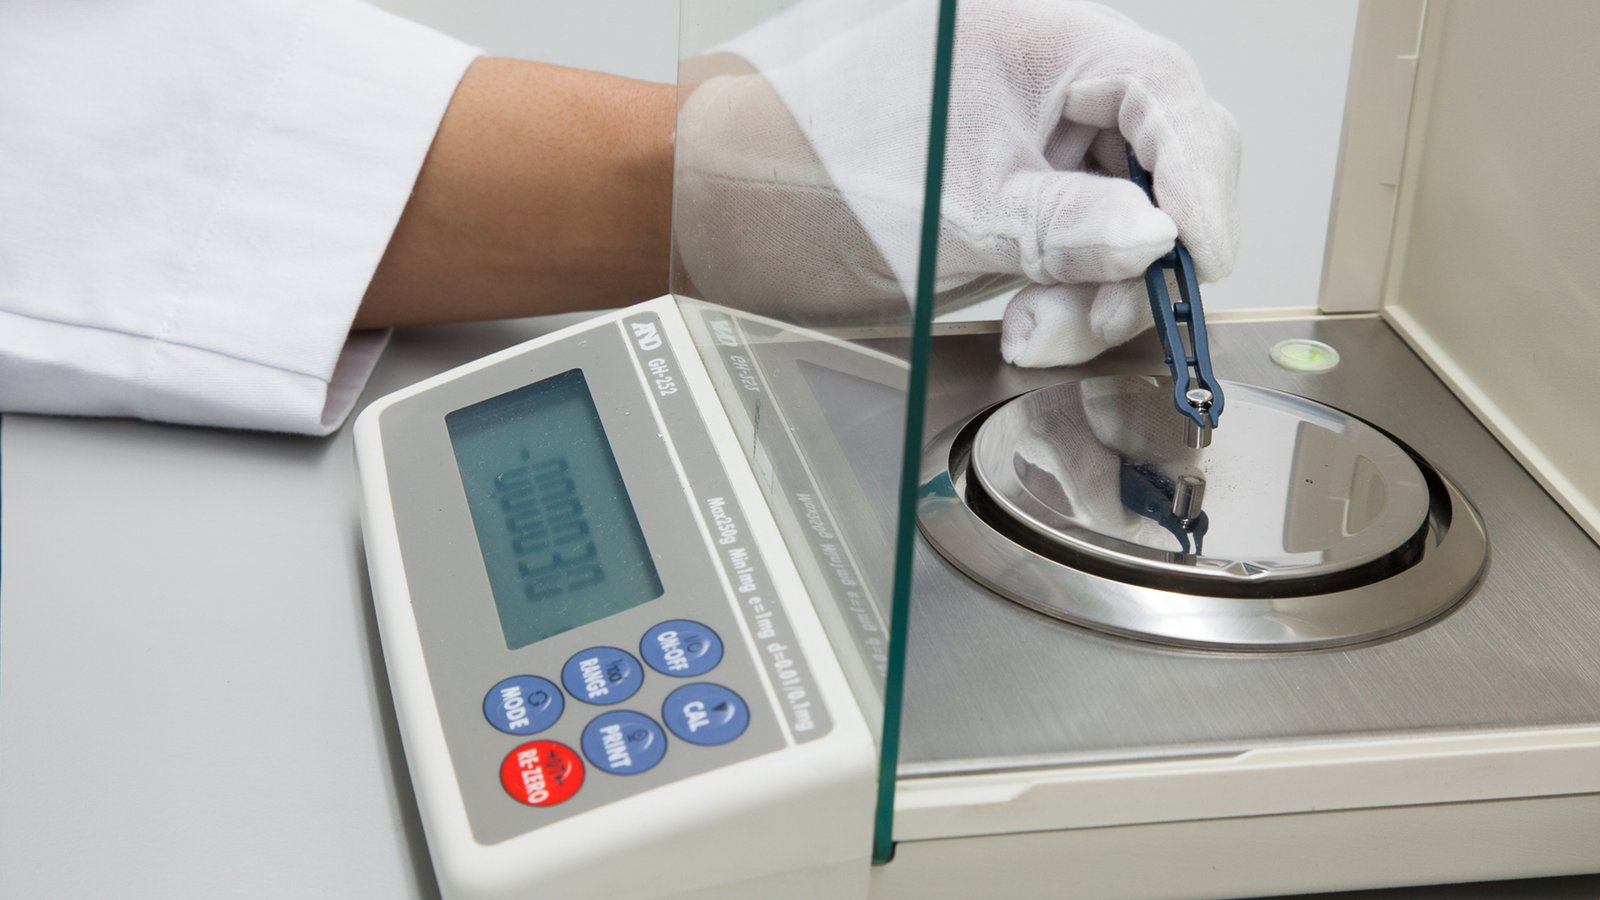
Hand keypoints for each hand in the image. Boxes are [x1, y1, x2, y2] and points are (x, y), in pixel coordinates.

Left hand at [674, 0, 1238, 364]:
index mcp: (1041, 47)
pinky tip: (1031, 328)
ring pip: (1132, 230)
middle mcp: (1055, 94)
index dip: (1199, 176)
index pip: (1160, 93)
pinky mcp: (1030, 213)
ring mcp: (1045, 156)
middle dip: (1141, 257)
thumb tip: (1157, 239)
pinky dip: (1072, 304)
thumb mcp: (952, 207)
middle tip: (1102, 313)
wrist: (741, 217)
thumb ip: (1060, 225)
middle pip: (1162, 168)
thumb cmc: (817, 173)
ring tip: (1034, 332)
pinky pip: (1087, 259)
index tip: (1202, 252)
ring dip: (1100, 298)